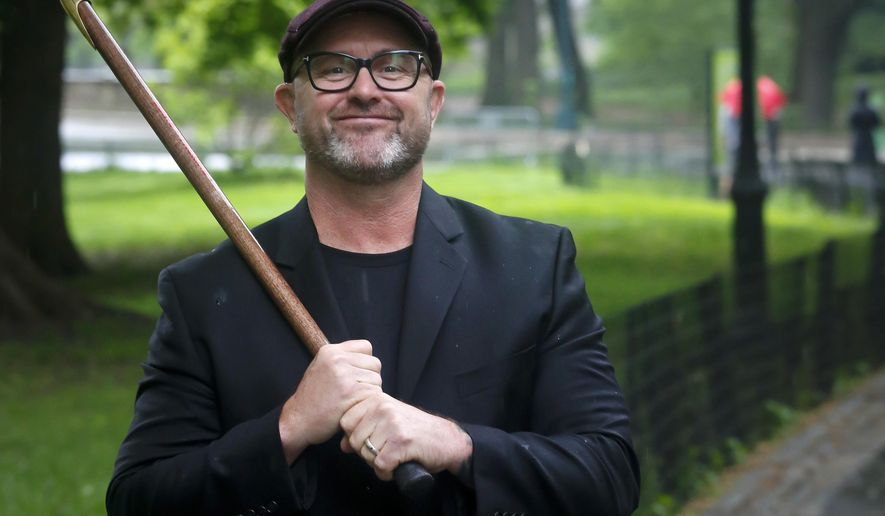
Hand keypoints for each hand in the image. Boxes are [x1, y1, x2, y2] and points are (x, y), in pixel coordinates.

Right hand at [279, 340, 381, 462]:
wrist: (298, 421)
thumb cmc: (313, 398)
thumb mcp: (321, 368)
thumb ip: (342, 359)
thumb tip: (368, 358)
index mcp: (330, 350)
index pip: (366, 346)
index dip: (365, 362)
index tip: (356, 375)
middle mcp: (337, 359)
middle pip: (375, 363)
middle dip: (370, 378)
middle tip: (355, 392)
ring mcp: (344, 374)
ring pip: (377, 379)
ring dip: (370, 392)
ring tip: (352, 400)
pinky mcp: (350, 392)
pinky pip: (375, 393)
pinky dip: (368, 402)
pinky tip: (354, 407)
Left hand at [339, 393, 472, 480]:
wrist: (447, 439)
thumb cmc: (416, 431)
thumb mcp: (388, 423)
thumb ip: (364, 429)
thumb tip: (343, 445)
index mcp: (377, 400)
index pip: (346, 421)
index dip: (356, 436)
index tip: (375, 438)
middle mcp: (383, 408)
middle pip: (354, 440)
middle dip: (367, 452)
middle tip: (387, 450)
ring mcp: (392, 424)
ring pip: (366, 453)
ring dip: (378, 462)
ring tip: (395, 455)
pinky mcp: (400, 442)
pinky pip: (380, 465)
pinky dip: (388, 472)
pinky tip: (399, 464)